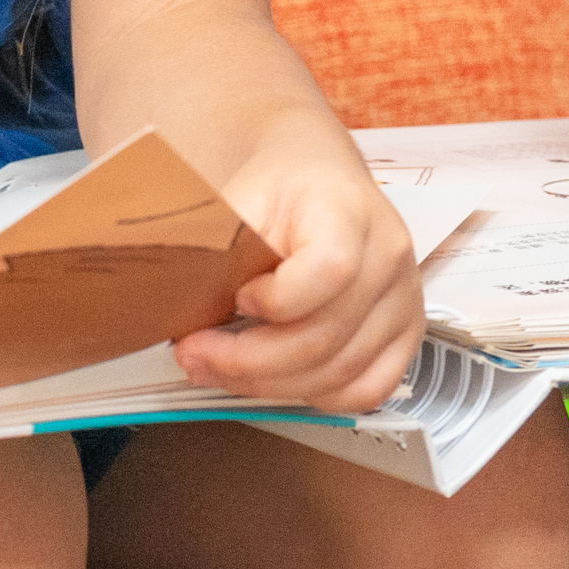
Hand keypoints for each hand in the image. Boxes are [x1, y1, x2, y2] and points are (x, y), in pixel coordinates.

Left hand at [163, 127, 422, 414]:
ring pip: (340, 374)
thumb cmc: (276, 186)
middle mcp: (388, 256)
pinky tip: (277, 379)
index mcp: (350, 212)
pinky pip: (367, 390)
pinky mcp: (404, 333)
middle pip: (325, 337)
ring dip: (269, 384)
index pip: (330, 271)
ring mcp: (402, 299)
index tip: (238, 297)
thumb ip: (210, 247)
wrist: (312, 173)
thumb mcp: (237, 198)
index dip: (278, 301)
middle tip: (195, 354)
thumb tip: (164, 301)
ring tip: (219, 368)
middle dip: (247, 361)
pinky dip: (316, 396)